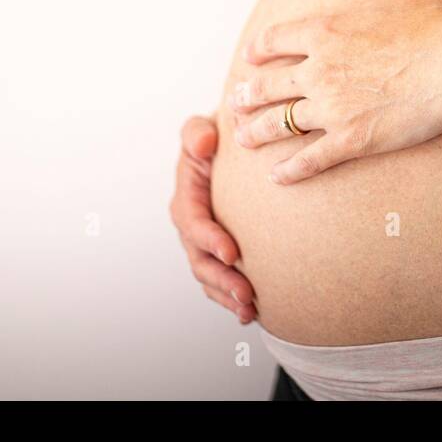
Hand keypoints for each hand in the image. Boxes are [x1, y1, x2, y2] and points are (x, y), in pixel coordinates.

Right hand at [169, 114, 255, 322]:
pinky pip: (222, 281)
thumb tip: (203, 143)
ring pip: (211, 276)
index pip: (193, 221)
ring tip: (250, 311)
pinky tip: (255, 314)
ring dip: (227, 296)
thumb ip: (196, 132)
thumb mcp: (202, 127)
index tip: (232, 252)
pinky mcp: (221, 252)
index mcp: (187, 195)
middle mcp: (192, 223)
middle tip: (246, 293)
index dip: (209, 239)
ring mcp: (205, 242)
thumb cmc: (219, 136)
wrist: (235, 148)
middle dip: (221, 279)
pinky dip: (233, 299)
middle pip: (200, 259)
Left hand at [232, 0, 441, 183]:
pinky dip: (291, 169)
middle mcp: (319, 70)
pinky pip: (311, 158)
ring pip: (280, 123)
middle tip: (235, 103)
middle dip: (248, 95)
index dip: (260, 49)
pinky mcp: (352, 140)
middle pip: (268, 85)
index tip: (251, 57)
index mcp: (326, 30)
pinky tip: (278, 176)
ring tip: (244, 138)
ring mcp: (333, 108)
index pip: (276, 39)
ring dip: (257, 132)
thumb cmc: (438, 20)